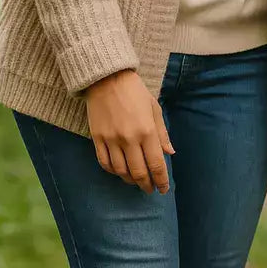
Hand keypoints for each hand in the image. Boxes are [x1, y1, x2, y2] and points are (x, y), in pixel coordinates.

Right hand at [86, 70, 173, 193]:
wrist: (106, 77)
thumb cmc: (135, 92)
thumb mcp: (155, 110)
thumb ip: (162, 134)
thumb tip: (170, 153)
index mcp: (147, 132)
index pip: (156, 165)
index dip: (161, 181)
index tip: (163, 189)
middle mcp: (129, 139)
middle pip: (139, 172)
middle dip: (146, 185)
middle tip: (150, 189)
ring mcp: (111, 139)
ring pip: (121, 171)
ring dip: (130, 180)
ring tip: (136, 182)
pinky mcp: (97, 137)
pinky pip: (104, 162)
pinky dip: (113, 171)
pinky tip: (119, 172)